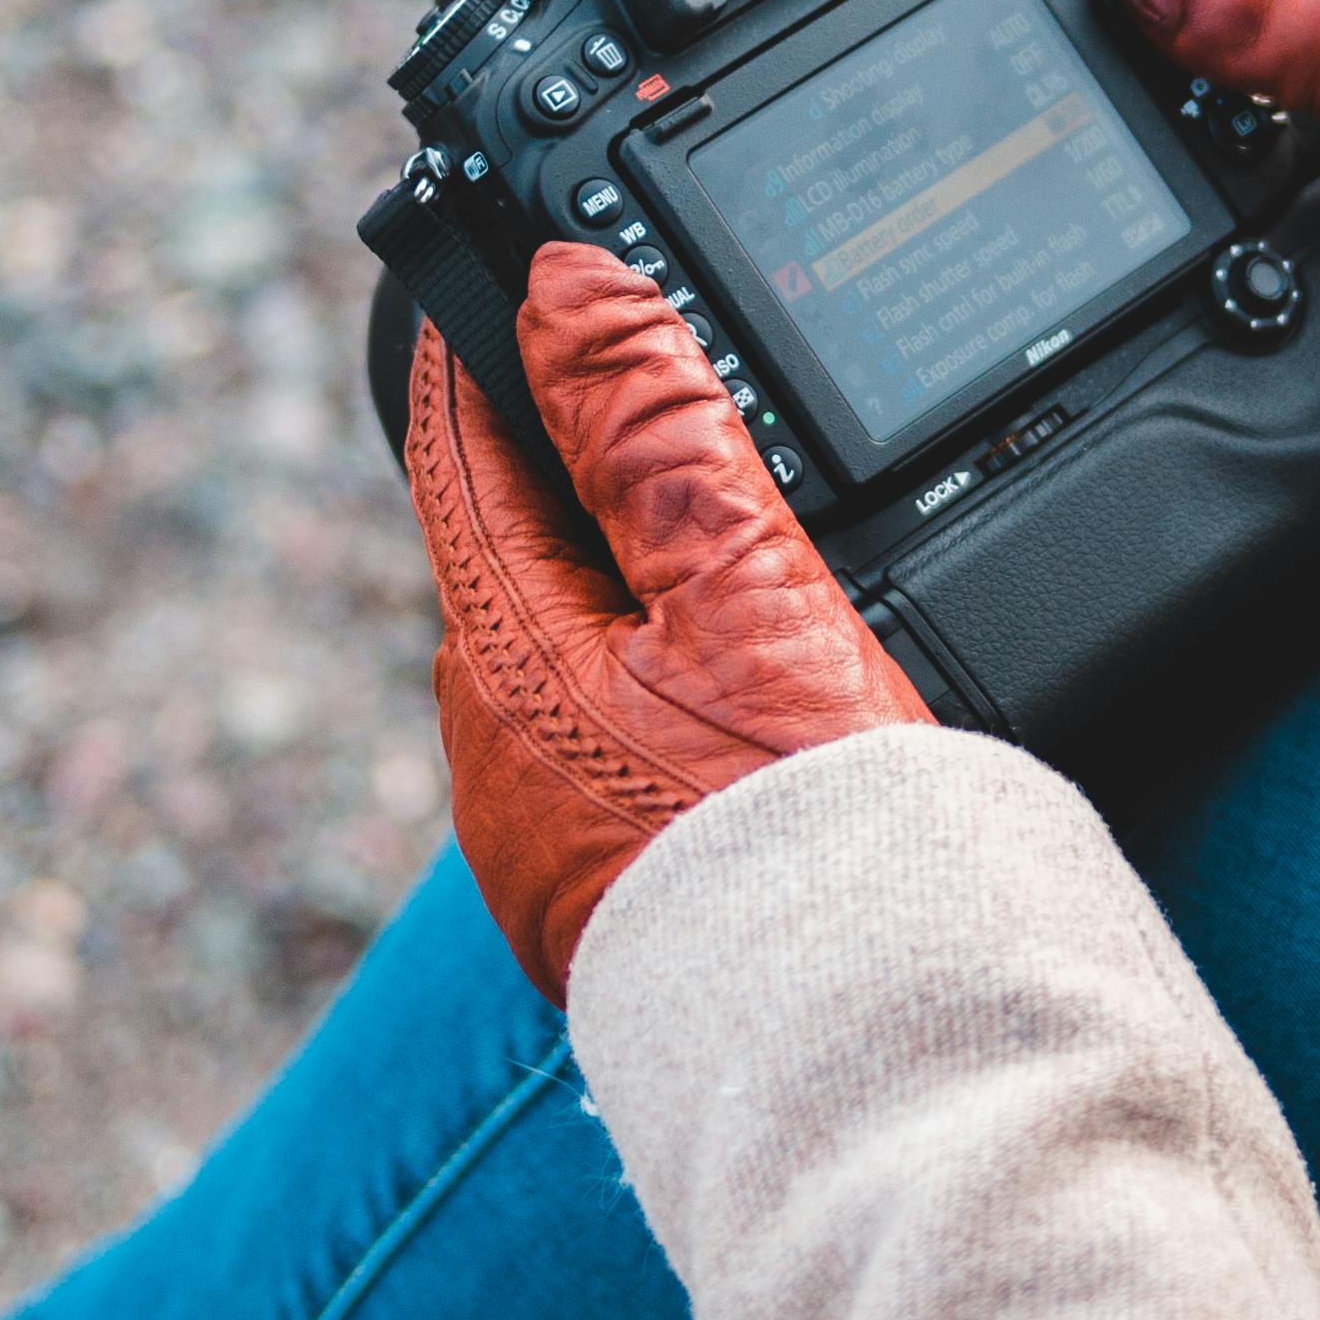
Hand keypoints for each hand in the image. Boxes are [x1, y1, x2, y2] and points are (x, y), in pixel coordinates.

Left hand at [405, 240, 935, 998]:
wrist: (861, 1043)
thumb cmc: (805, 830)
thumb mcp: (744, 587)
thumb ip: (655, 430)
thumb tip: (572, 289)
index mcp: (502, 656)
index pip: (457, 455)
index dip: (482, 354)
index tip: (499, 277)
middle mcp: (490, 752)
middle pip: (510, 558)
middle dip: (564, 473)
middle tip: (631, 382)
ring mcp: (540, 838)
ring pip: (559, 660)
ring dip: (614, 589)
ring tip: (701, 531)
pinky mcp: (600, 900)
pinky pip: (601, 753)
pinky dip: (647, 690)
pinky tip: (722, 692)